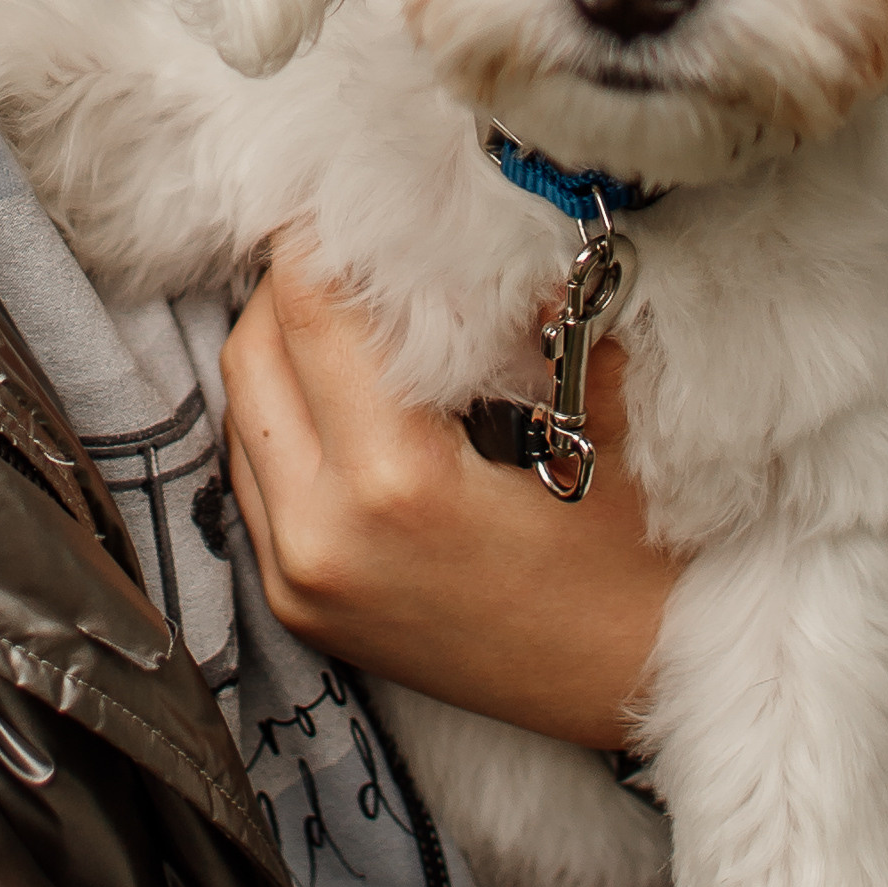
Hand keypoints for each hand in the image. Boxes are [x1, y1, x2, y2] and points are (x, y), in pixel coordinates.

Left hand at [220, 248, 682, 750]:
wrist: (641, 702)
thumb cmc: (645, 576)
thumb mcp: (616, 431)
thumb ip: (560, 319)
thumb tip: (506, 224)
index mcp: (394, 486)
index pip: (314, 309)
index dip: (322, 233)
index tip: (345, 183)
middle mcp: (322, 536)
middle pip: (254, 350)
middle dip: (294, 281)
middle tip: (353, 237)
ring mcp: (299, 580)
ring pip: (242, 411)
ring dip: (280, 345)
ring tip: (353, 305)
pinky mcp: (300, 607)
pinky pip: (255, 476)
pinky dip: (282, 414)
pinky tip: (345, 388)